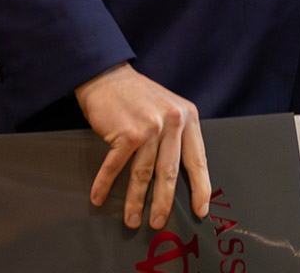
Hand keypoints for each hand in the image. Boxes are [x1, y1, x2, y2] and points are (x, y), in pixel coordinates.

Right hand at [73, 63, 210, 229]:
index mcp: (188, 118)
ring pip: (143, 174)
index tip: (201, 210)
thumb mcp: (169, 109)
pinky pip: (115, 166)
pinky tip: (98, 198)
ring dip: (134, 201)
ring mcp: (150, 127)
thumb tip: (177, 179)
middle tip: (159, 223)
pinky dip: (104, 184)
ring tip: (131, 220)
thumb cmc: (138, 97)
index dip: (200, 188)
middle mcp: (172, 122)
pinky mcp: (126, 132)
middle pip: (170, 172)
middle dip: (164, 202)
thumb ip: (176, 137)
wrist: (108, 77)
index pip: (197, 160)